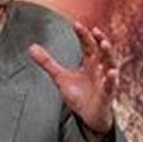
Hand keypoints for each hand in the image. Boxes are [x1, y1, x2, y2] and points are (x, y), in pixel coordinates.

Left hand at [29, 22, 117, 141]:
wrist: (88, 117)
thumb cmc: (78, 95)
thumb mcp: (60, 77)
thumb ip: (47, 62)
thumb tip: (30, 47)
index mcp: (89, 63)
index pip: (88, 45)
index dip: (83, 35)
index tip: (76, 24)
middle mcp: (100, 69)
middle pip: (101, 51)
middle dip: (99, 40)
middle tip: (94, 30)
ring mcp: (105, 82)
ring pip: (110, 65)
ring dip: (108, 54)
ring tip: (104, 44)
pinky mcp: (107, 96)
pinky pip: (111, 87)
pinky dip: (111, 80)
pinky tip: (112, 72)